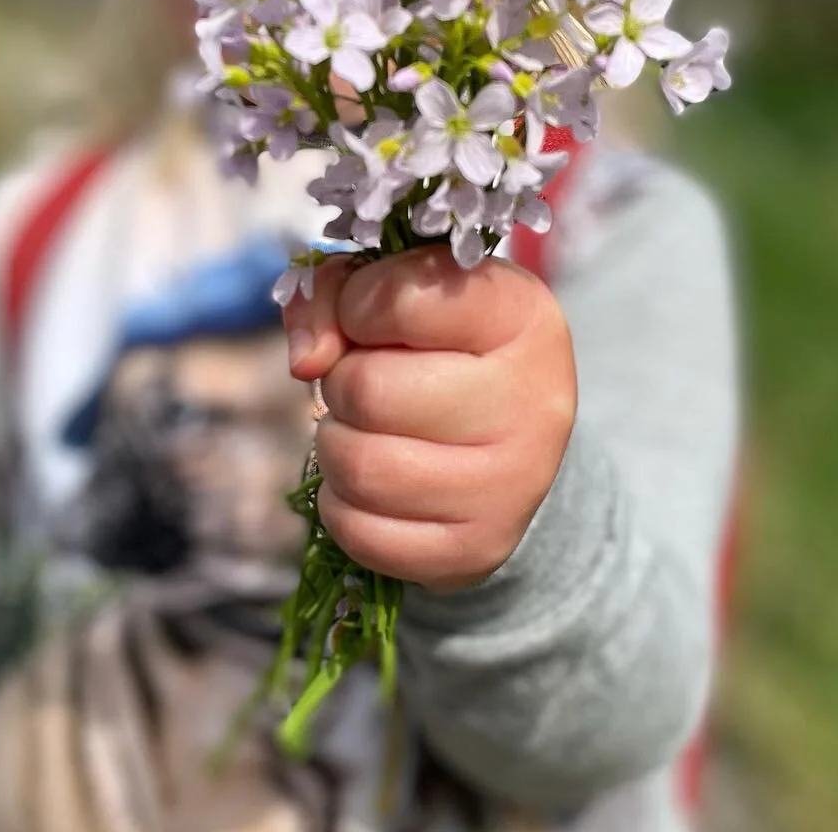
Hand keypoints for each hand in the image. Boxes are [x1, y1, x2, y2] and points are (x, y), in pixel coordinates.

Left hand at [285, 247, 576, 592]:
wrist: (509, 433)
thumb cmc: (442, 343)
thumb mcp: (397, 289)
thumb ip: (336, 295)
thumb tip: (305, 360)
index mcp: (519, 314)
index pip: (402, 300)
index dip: (356, 306)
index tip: (368, 319)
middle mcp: (532, 399)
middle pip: (370, 392)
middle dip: (341, 384)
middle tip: (363, 384)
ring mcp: (511, 484)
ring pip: (361, 468)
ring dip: (336, 446)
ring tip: (365, 430)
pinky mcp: (478, 548)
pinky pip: (362, 533)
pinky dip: (343, 506)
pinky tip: (372, 481)